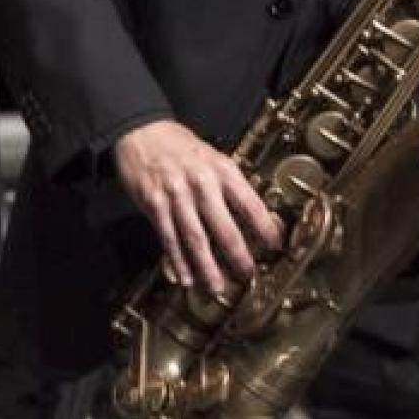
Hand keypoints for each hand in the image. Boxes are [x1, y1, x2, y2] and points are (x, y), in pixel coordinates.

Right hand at [112, 119, 284, 296]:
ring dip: (207, 266)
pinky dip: (177, 260)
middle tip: (247, 274)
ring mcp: (177, 196)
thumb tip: (250, 216)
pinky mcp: (154, 205)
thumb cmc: (181, 146)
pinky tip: (185, 277)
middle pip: (224, 227)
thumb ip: (228, 185)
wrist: (143, 132)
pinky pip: (169, 238)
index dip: (264, 226)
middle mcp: (202, 183)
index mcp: (222, 169)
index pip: (250, 203)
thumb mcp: (213, 157)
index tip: (276, 244)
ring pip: (195, 239)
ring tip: (217, 286)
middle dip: (237, 255)